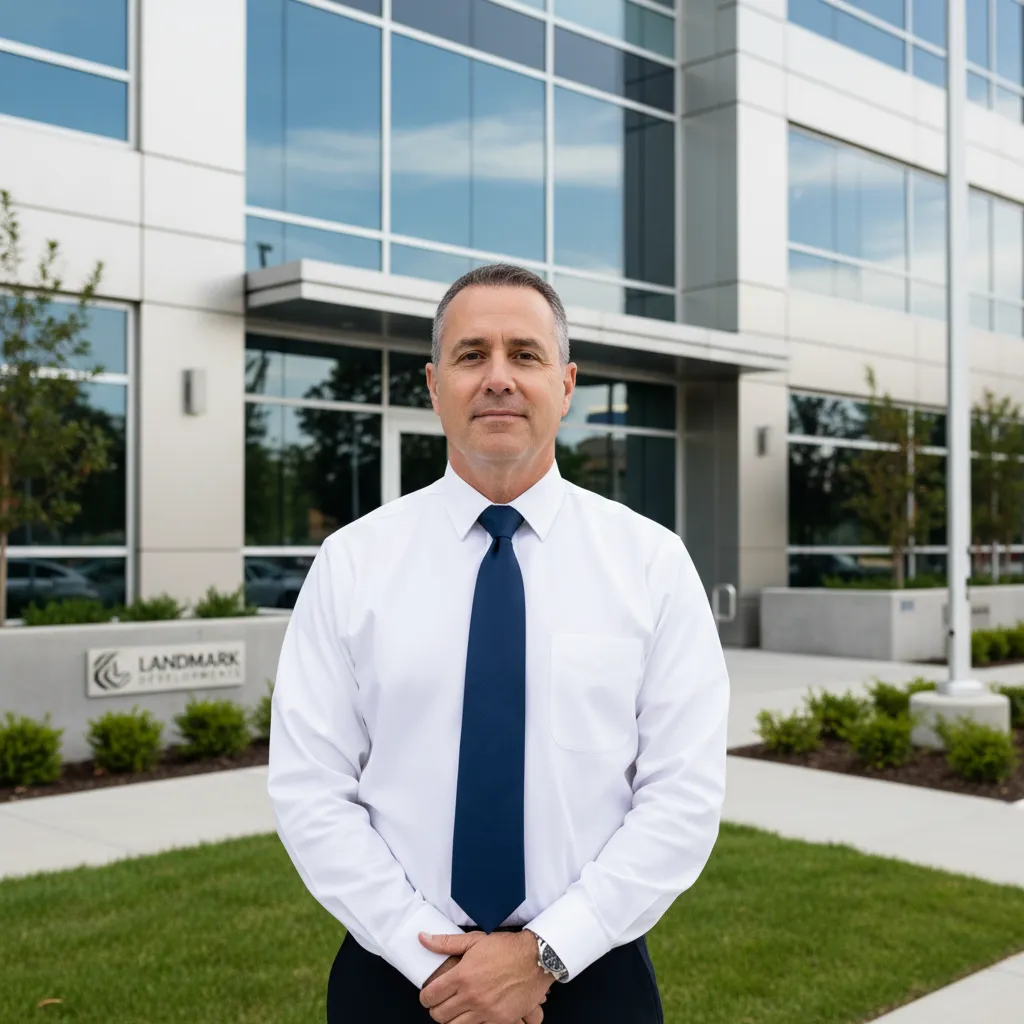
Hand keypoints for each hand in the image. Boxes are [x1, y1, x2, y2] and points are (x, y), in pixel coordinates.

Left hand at [418, 931, 551, 1023]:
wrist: (536, 959)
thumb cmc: (505, 948)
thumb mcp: (475, 939)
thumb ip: (446, 942)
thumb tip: (423, 938)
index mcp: (462, 975)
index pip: (431, 995)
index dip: (425, 997)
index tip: (428, 996)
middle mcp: (471, 996)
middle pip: (439, 1015)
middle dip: (436, 1009)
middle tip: (441, 1003)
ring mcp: (486, 1011)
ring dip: (451, 1020)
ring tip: (455, 1011)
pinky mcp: (501, 1021)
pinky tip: (473, 1015)